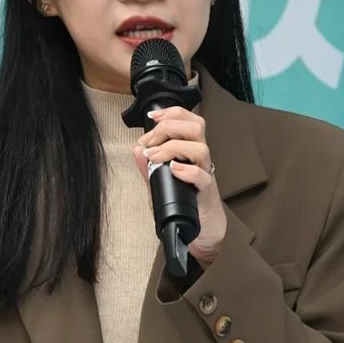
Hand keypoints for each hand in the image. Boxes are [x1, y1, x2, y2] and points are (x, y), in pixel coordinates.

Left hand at [132, 106, 225, 266]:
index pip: (187, 120)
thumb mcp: (161, 183)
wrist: (203, 229)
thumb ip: (148, 167)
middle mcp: (199, 159)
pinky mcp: (207, 192)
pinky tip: (173, 170)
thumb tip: (136, 150)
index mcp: (189, 151)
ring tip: (156, 157)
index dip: (171, 113)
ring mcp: (204, 174)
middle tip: (151, 140)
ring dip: (174, 147)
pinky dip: (186, 171)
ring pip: (200, 148)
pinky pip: (202, 177)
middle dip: (170, 127)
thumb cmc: (184, 203)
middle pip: (196, 126)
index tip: (152, 118)